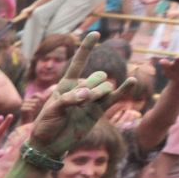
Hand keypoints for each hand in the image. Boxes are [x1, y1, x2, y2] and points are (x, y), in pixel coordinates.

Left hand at [25, 33, 131, 156]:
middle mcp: (82, 90)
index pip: (78, 63)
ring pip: (105, 87)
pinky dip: (123, 90)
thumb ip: (69, 99)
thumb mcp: (52, 110)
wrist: (50, 144)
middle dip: (91, 85)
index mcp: (66, 85)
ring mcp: (92, 100)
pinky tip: (132, 80)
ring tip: (87, 104)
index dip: (86, 48)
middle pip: (96, 77)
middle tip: (79, 100)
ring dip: (98, 93)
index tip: (95, 33)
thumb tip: (88, 96)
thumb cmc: (46, 125)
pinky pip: (114, 98)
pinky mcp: (99, 111)